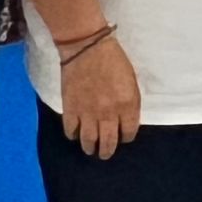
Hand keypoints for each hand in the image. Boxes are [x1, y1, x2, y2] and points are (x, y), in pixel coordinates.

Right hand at [58, 35, 143, 160]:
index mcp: (127, 105)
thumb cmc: (114, 60)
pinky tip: (75, 134)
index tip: (123, 137)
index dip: (126, 137)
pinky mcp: (70, 109)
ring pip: (88, 140)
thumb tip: (125, 118)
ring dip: (90, 147)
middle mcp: (108, 114)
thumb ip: (129, 102)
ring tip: (90, 149)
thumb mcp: (131, 81)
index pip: (128, 132)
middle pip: (108, 142)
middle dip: (107, 151)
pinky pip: (70, 130)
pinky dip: (73, 134)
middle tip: (105, 153)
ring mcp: (87, 113)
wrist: (87, 48)